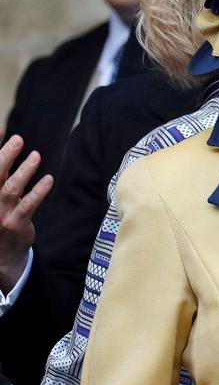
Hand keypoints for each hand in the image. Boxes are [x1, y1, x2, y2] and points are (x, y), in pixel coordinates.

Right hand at [0, 135, 52, 291]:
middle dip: (5, 156)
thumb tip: (8, 142)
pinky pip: (28, 205)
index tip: (1, 130)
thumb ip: (2, 171)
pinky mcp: (15, 224)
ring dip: (24, 171)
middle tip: (18, 139)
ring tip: (36, 155)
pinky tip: (49, 179)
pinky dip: (39, 192)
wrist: (1, 254)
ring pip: (10, 189)